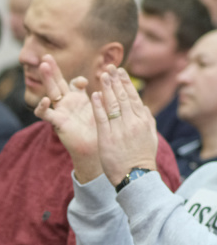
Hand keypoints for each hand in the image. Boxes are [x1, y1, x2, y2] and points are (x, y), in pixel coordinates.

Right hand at [33, 54, 101, 182]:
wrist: (98, 151)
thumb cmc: (102, 131)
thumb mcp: (106, 108)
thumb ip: (107, 93)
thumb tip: (114, 80)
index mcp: (80, 100)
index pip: (75, 83)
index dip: (79, 80)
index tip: (88, 82)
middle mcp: (68, 104)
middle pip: (58, 83)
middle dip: (53, 70)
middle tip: (46, 56)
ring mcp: (61, 112)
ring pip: (50, 92)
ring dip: (46, 79)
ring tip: (43, 65)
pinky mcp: (57, 123)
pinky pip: (46, 114)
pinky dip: (43, 107)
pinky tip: (46, 100)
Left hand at [91, 66, 157, 186]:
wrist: (136, 177)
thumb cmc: (142, 158)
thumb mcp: (150, 137)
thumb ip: (147, 121)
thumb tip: (144, 107)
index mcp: (143, 121)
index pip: (134, 97)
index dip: (126, 83)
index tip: (120, 71)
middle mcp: (132, 122)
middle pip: (123, 97)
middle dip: (115, 81)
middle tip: (109, 67)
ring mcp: (119, 130)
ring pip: (113, 104)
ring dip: (107, 88)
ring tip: (101, 75)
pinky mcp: (107, 138)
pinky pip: (102, 118)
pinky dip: (98, 105)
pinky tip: (94, 94)